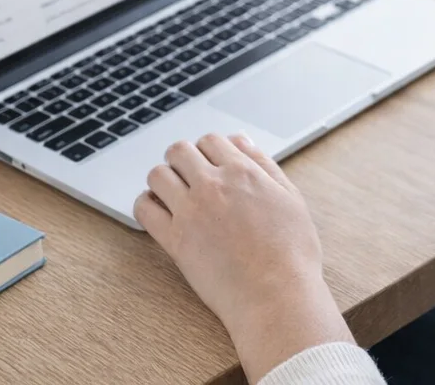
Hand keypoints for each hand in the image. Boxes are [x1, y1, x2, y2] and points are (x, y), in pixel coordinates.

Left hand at [135, 133, 353, 381]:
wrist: (275, 294)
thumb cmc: (290, 251)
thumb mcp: (290, 196)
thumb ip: (264, 164)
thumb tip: (242, 143)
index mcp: (242, 171)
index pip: (211, 140)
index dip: (209, 149)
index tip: (210, 161)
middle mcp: (212, 185)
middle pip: (179, 150)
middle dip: (183, 158)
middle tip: (189, 174)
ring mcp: (190, 212)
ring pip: (158, 175)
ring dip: (163, 178)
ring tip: (172, 191)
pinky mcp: (175, 241)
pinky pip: (144, 210)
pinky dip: (146, 204)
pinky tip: (159, 211)